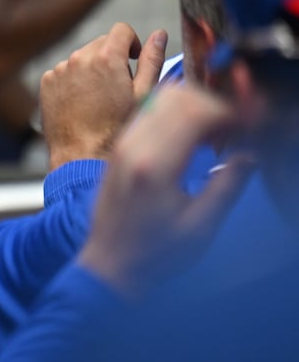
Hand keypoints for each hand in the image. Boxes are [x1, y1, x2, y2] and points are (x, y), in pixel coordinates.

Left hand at [40, 23, 167, 168]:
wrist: (82, 156)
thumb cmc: (118, 130)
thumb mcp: (144, 95)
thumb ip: (152, 60)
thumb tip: (159, 34)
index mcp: (106, 57)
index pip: (121, 29)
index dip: (131, 42)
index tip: (133, 58)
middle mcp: (78, 58)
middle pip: (100, 43)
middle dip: (111, 58)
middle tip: (118, 87)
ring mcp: (59, 70)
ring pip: (80, 58)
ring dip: (91, 70)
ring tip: (99, 100)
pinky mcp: (46, 82)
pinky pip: (63, 72)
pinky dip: (73, 81)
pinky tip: (82, 104)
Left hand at [78, 84, 251, 298]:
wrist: (109, 265)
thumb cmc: (156, 253)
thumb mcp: (201, 225)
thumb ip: (227, 185)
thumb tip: (251, 153)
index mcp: (155, 165)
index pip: (194, 112)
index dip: (228, 110)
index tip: (250, 122)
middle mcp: (133, 147)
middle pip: (176, 96)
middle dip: (213, 102)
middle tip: (237, 126)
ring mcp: (121, 145)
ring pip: (159, 99)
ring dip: (194, 105)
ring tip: (218, 133)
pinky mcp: (118, 149)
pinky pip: (148, 113)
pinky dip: (175, 113)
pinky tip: (194, 137)